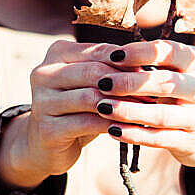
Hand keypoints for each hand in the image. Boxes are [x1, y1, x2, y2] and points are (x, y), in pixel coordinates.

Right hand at [0, 37, 142, 188]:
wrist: (44, 143)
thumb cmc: (76, 108)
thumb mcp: (91, 84)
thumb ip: (110, 70)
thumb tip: (148, 66)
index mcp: (56, 53)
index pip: (99, 50)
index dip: (128, 61)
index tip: (152, 73)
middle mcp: (44, 73)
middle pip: (93, 72)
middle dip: (125, 83)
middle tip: (153, 93)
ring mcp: (42, 101)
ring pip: (90, 98)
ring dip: (121, 105)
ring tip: (145, 111)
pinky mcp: (47, 128)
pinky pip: (86, 123)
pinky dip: (111, 124)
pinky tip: (129, 128)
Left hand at [89, 38, 194, 194]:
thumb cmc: (189, 95)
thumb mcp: (185, 72)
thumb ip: (158, 62)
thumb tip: (111, 53)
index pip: (170, 52)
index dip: (140, 53)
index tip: (113, 55)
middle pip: (167, 83)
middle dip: (132, 82)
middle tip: (103, 82)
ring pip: (162, 114)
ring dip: (129, 111)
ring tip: (102, 107)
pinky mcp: (191, 143)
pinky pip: (159, 138)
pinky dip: (134, 134)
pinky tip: (112, 130)